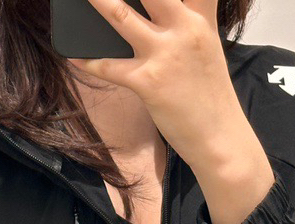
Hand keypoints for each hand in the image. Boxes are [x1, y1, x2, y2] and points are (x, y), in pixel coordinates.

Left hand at [68, 0, 274, 223]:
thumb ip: (189, 17)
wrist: (221, 139)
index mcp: (200, 18)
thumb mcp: (206, 47)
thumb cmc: (208, 95)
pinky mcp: (150, 82)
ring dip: (96, 0)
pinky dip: (88, 60)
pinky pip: (109, 66)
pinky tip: (74, 54)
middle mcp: (185, 29)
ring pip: (120, 15)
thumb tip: (150, 8)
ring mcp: (166, 55)